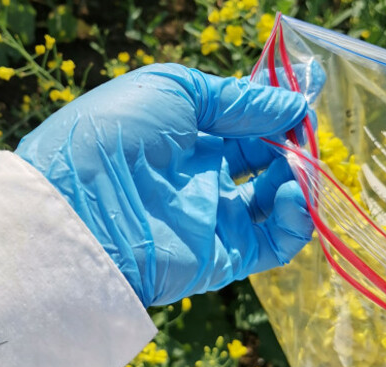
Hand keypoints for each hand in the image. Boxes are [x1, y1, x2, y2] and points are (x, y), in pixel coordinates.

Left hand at [16, 63, 313, 306]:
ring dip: (299, 180)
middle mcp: (201, 176)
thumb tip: (291, 102)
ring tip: (299, 163)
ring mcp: (213, 218)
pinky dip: (296, 219)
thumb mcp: (172, 90)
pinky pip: (275, 243)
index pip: (243, 124)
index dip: (274, 112)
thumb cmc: (117, 135)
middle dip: (291, 144)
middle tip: (306, 133)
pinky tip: (292, 192)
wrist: (78, 208)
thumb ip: (233, 98)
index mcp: (185, 136)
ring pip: (276, 202)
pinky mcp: (223, 257)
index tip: (303, 101)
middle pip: (263, 160)